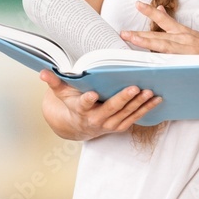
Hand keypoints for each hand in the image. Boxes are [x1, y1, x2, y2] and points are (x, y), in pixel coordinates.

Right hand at [39, 69, 162, 140]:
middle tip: (134, 88)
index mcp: (81, 110)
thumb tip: (42, 71)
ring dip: (139, 104)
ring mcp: (110, 125)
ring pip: (126, 114)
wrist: (78, 126)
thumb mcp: (61, 93)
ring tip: (150, 92)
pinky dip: (146, 109)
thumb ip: (54, 82)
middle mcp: (96, 120)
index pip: (84, 105)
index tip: (92, 94)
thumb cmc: (71, 103)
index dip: (88, 100)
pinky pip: (135, 118)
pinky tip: (156, 99)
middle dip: (123, 99)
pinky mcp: (120, 126)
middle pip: (111, 109)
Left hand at [121, 1, 198, 61]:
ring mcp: (189, 50)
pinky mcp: (194, 61)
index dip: (151, 12)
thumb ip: (175, 27)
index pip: (165, 21)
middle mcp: (185, 39)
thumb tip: (160, 11)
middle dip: (139, 35)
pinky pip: (175, 61)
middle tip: (122, 33)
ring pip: (164, 47)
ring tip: (132, 40)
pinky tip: (151, 63)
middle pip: (158, 36)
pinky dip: (163, 61)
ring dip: (146, 44)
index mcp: (184, 33)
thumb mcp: (193, 36)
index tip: (137, 4)